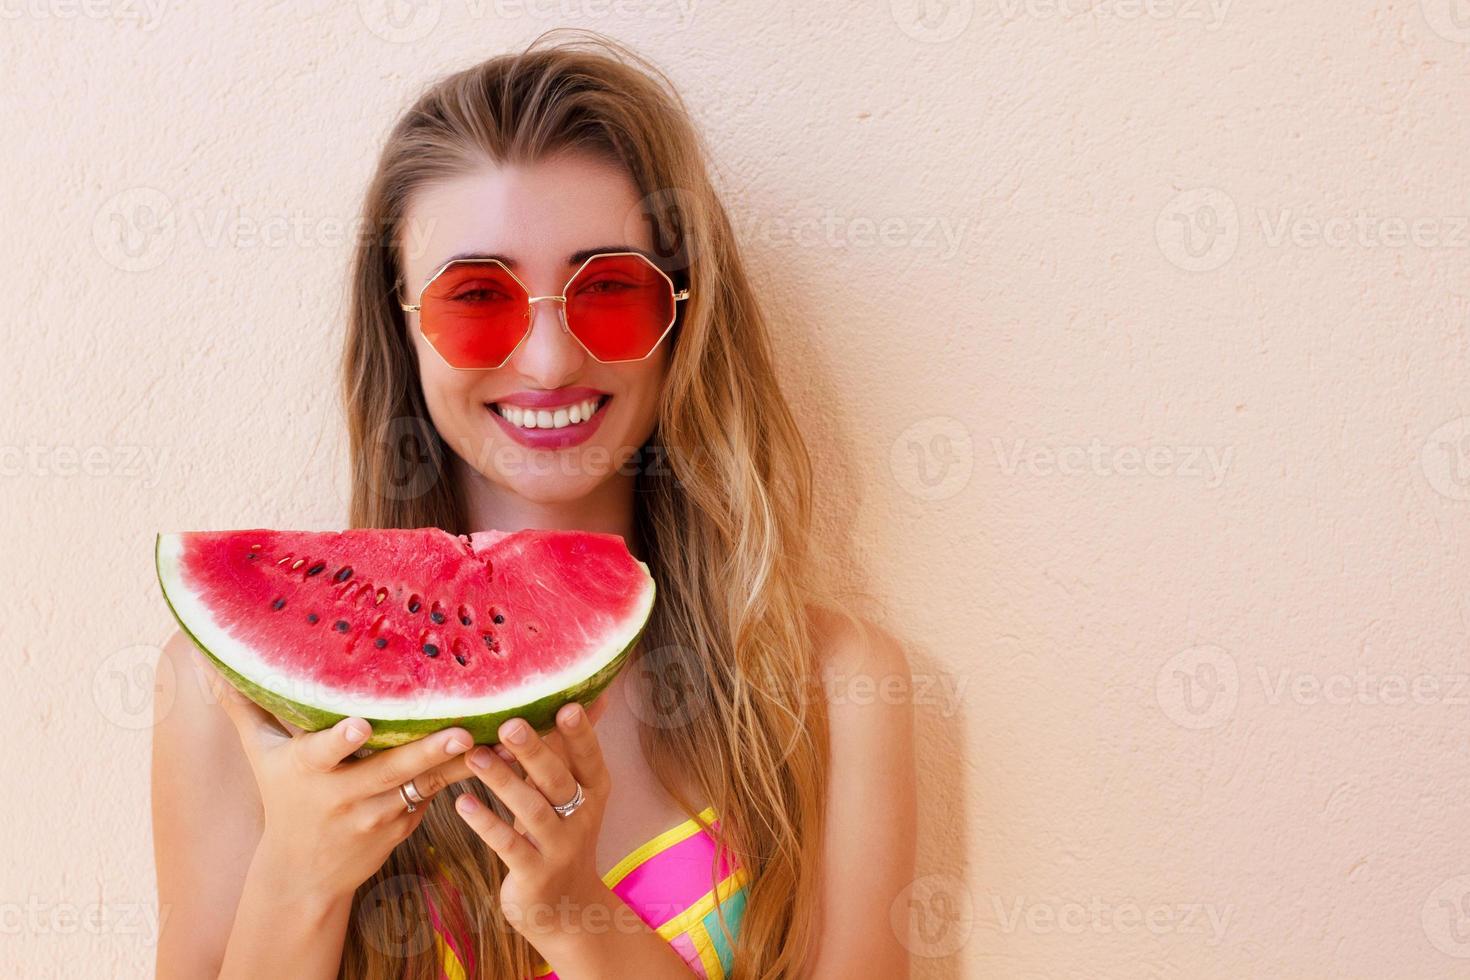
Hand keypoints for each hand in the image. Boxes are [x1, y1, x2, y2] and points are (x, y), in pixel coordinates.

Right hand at [209, 667, 475, 903]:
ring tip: (498, 741)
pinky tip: (503, 757)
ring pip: (426, 785)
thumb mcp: (260, 755)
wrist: (304, 873)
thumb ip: (244, 706)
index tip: (360, 727)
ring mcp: (380, 814)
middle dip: (426, 751)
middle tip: (459, 729)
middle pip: (391, 770)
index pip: (324, 754)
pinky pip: (440, 796)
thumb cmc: (283, 797)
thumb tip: (211, 661)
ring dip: (462, 764)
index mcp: (309, 772)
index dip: (340, 742)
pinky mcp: (406, 824)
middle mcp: (346, 795)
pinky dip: (469, 777)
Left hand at [454, 700, 612, 940]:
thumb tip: (588, 696)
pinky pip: (508, 844)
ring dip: (502, 781)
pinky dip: (485, 822)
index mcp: (594, 792)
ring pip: (530, 810)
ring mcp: (559, 848)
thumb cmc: (562, 836)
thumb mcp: (574, 796)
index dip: (581, 734)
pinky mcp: (534, 873)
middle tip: (508, 723)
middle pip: (557, 780)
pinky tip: (462, 804)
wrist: (568, 909)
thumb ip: (569, 752)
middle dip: (534, 751)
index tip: (566, 706)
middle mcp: (582, 818)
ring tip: (474, 756)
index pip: (590, 758)